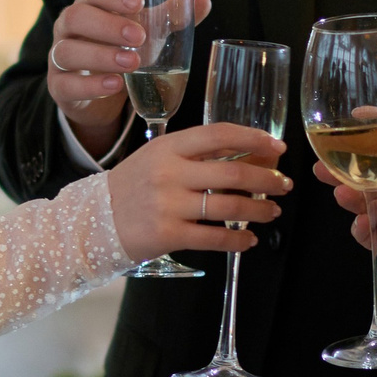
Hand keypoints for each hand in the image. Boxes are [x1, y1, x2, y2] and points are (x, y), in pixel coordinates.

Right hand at [47, 0, 213, 157]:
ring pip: (68, 51)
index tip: (139, 2)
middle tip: (139, 37)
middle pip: (76, 17)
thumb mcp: (148, 32)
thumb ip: (171, 17)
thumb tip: (203, 0)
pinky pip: (67, 84)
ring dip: (101, 56)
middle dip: (108, 25)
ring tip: (132, 63)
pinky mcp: (59, 86)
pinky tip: (115, 85)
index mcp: (91, 5)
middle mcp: (69, 27)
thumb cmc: (124, 49)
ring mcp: (59, 57)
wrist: (102, 92)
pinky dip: (91, 85)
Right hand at [108, 124, 289, 259]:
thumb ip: (196, 155)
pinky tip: (248, 240)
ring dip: (259, 211)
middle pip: (232, 174)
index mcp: (169, 147)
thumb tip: (249, 156)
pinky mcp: (168, 235)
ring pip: (228, 208)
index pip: (219, 135)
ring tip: (272, 212)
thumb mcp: (158, 158)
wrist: (93, 221)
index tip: (277, 148)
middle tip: (283, 185)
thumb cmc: (132, 187)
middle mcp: (169, 173)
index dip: (254, 140)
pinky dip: (238, 241)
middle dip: (267, 180)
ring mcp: (168, 205)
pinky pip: (214, 238)